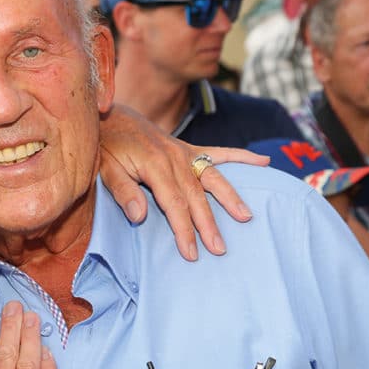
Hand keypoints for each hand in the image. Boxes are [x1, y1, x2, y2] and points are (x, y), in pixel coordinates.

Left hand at [98, 105, 267, 260]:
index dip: (183, 230)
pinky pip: (218, 152)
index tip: (191, 253)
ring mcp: (183, 151)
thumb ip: (123, 191)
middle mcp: (174, 157)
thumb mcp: (105, 168)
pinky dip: (241, 156)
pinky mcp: (187, 148)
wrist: (109, 115)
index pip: (174, 204)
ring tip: (245, 217)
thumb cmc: (105, 145)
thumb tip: (139, 216)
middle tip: (220, 248)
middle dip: (208, 224)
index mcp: (154, 165)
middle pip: (196, 196)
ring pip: (212, 177)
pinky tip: (264, 162)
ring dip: (229, 197)